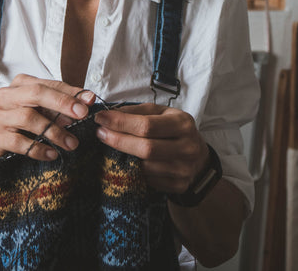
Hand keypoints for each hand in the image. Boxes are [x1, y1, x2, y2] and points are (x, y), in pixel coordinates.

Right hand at [0, 74, 94, 161]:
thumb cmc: (22, 122)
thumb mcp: (43, 109)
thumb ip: (63, 103)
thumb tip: (88, 99)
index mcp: (20, 84)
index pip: (49, 84)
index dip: (70, 92)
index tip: (90, 101)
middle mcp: (7, 95)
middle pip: (36, 93)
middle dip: (61, 103)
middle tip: (82, 115)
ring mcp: (0, 115)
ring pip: (28, 118)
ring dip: (54, 131)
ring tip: (71, 143)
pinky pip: (19, 142)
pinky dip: (38, 149)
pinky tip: (52, 153)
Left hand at [94, 104, 209, 193]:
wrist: (197, 156)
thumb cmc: (172, 128)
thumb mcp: (160, 113)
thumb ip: (136, 111)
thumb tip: (109, 113)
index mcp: (183, 123)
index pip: (147, 125)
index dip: (120, 122)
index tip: (100, 118)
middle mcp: (188, 147)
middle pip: (146, 148)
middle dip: (118, 140)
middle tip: (100, 133)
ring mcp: (184, 169)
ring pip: (145, 167)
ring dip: (123, 157)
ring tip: (109, 146)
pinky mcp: (179, 186)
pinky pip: (149, 181)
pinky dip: (134, 171)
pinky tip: (126, 162)